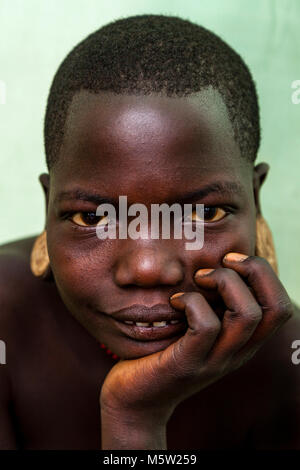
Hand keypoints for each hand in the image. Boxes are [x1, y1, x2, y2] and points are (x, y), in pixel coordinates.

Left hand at [100, 253, 292, 424]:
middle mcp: (238, 353)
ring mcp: (215, 361)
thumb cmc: (163, 353)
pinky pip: (207, 326)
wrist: (137, 401)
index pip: (281, 307)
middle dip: (254, 271)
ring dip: (224, 282)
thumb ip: (211, 306)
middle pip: (276, 308)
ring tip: (199, 278)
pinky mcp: (189, 364)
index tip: (232, 259)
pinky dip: (192, 301)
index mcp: (244, 342)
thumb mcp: (195, 329)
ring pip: (246, 314)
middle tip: (221, 263)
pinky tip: (175, 301)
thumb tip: (215, 265)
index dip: (264, 274)